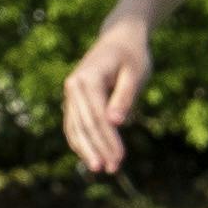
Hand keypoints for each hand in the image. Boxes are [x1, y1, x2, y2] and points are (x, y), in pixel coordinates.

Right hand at [60, 23, 150, 173]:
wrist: (120, 38)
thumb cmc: (132, 55)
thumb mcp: (135, 73)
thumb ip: (124, 97)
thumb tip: (115, 123)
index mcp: (87, 78)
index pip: (96, 116)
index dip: (107, 140)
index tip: (119, 158)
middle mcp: (73, 86)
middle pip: (84, 124)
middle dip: (97, 149)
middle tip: (111, 169)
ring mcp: (71, 93)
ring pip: (75, 127)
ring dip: (87, 149)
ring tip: (101, 168)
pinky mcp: (74, 100)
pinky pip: (74, 124)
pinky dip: (81, 141)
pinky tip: (91, 156)